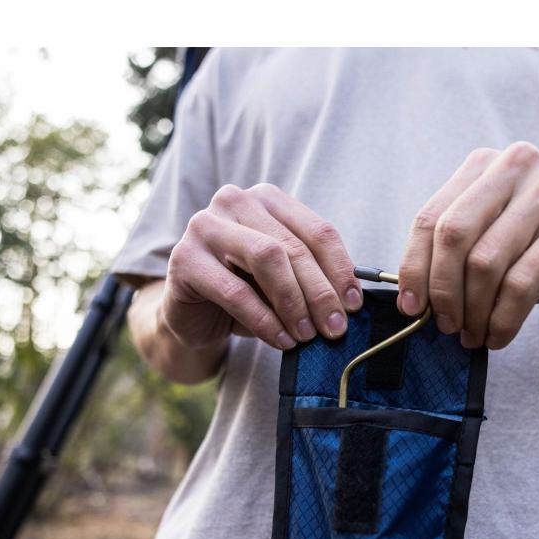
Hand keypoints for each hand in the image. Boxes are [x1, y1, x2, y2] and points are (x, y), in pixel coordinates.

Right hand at [161, 184, 361, 350]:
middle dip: (320, 292)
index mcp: (267, 198)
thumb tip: (352, 300)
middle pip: (292, 247)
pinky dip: (265, 320)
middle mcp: (235, 201)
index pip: (317, 230)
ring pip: (266, 259)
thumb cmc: (248, 289)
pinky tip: (281, 340)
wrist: (194, 312)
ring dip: (294, 303)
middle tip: (335, 328)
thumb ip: (314, 275)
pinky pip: (235, 291)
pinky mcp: (184, 259)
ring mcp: (205, 226)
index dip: (341, 269)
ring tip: (307, 335)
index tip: (354, 304)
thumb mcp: (286, 278)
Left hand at [398, 142, 538, 349]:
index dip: (414, 267)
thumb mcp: (490, 243)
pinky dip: (503, 319)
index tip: (411, 308)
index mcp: (484, 165)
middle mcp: (515, 165)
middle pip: (454, 235)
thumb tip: (410, 300)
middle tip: (446, 327)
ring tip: (474, 337)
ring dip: (474, 312)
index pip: (431, 218)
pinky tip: (499, 335)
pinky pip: (522, 282)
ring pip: (486, 262)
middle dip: (443, 291)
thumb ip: (452, 255)